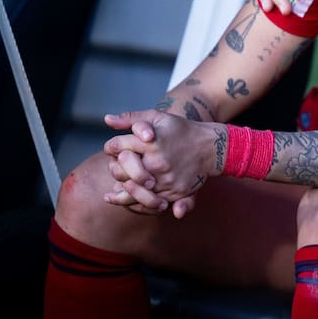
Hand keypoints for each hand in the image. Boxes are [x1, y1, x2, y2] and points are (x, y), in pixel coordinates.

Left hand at [102, 110, 219, 217]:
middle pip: (120, 171)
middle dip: (115, 168)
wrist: (211, 147)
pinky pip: (149, 201)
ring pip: (131, 190)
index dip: (111, 147)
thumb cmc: (182, 130)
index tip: (113, 148)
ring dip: (122, 188)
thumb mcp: (158, 117)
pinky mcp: (173, 192)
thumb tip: (106, 120)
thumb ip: (131, 117)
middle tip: (116, 166)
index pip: (116, 146)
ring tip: (119, 186)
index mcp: (151, 142)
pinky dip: (137, 200)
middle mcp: (157, 161)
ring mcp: (165, 179)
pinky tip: (134, 194)